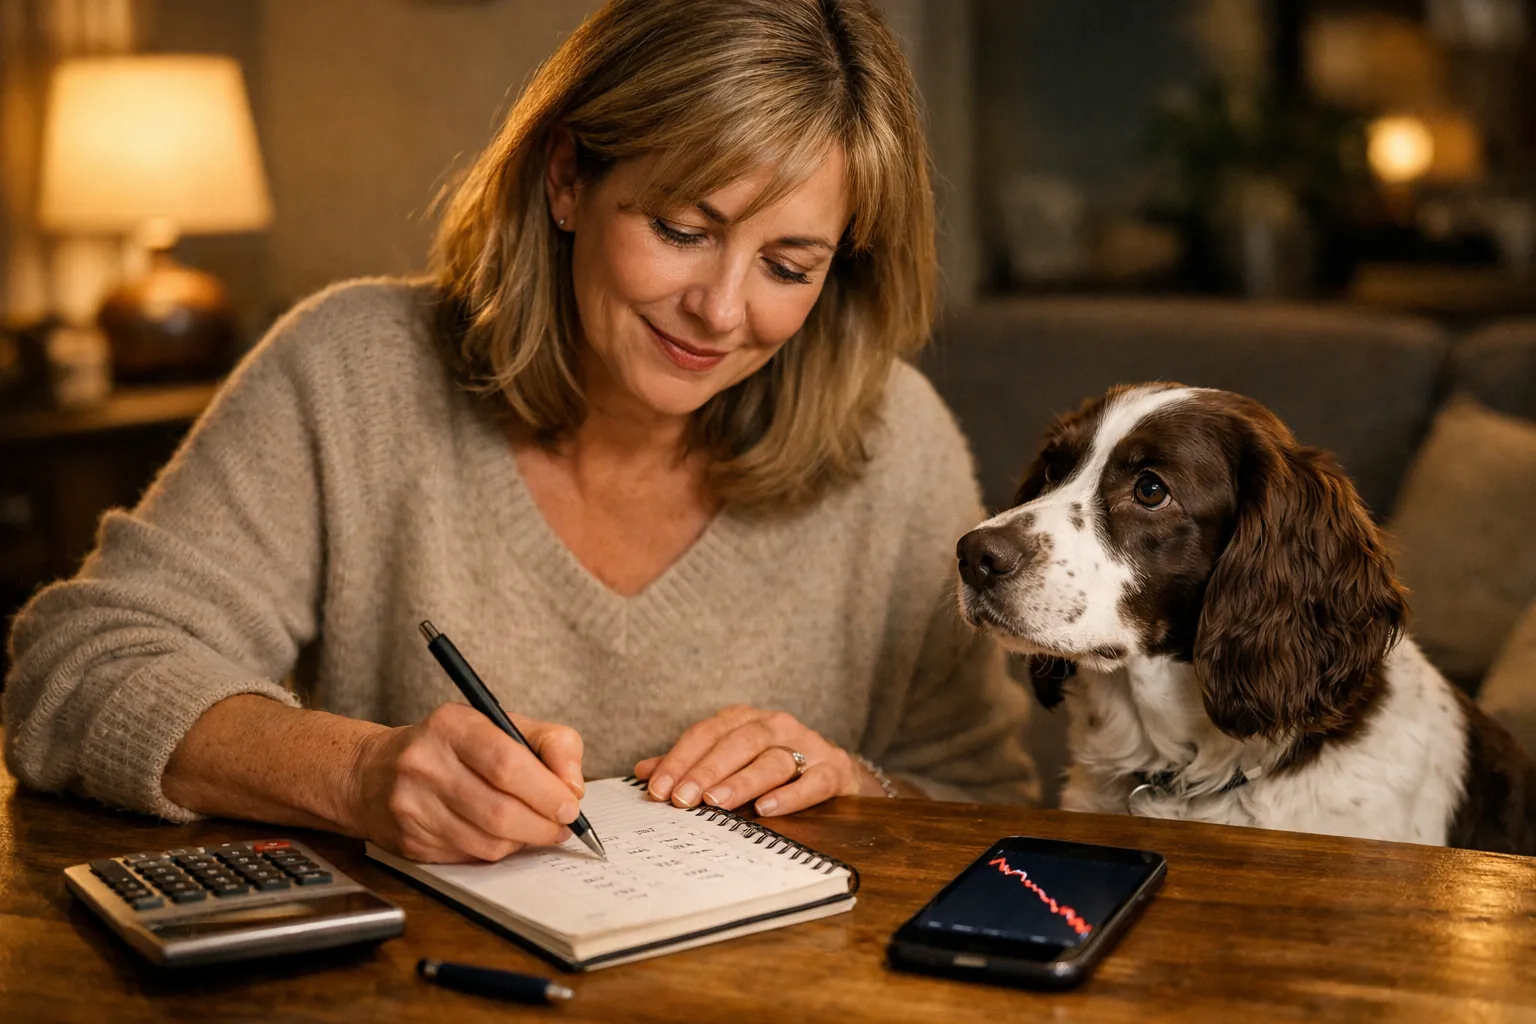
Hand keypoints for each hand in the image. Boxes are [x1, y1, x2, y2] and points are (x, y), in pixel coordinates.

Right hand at [348, 702, 585, 862]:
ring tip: (538, 829)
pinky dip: (498, 850)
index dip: (546, 790)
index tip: (570, 804)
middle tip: (563, 825)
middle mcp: (425, 765)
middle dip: (543, 823)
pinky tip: (503, 835)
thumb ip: (550, 744)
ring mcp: (412, 807)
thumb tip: (574, 786)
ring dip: (524, 840)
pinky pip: (470, 857)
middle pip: (500, 810)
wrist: (374, 773)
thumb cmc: (452, 747)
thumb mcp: (501, 724)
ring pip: (488, 841)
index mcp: (451, 726)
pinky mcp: (410, 842)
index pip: (507, 763)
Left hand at [633, 705, 885, 815]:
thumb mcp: (730, 759)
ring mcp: (806, 746)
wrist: (832, 770)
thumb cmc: (770, 763)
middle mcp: (775, 726)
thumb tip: (644, 773)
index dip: (680, 760)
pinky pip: (812, 781)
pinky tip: (767, 809)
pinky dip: (790, 795)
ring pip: (772, 760)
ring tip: (717, 802)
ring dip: (742, 782)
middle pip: (738, 743)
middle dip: (707, 771)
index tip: (658, 788)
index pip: (706, 734)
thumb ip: (690, 765)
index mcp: (745, 719)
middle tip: (682, 799)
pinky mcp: (831, 770)